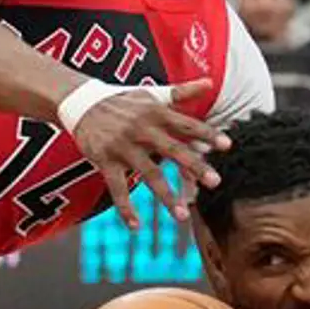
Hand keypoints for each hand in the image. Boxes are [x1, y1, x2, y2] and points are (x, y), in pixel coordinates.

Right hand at [69, 80, 226, 227]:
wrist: (81, 103)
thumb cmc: (123, 101)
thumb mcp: (152, 94)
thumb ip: (182, 92)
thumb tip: (210, 81)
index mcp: (156, 113)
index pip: (186, 124)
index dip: (207, 134)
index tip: (227, 145)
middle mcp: (142, 129)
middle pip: (172, 149)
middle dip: (194, 166)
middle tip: (215, 182)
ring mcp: (123, 147)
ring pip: (148, 174)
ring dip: (166, 196)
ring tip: (182, 216)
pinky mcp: (105, 161)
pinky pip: (117, 188)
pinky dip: (125, 209)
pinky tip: (137, 227)